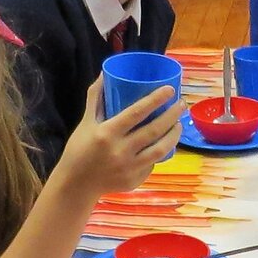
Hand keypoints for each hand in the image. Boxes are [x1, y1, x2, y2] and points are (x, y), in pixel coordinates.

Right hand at [58, 80, 184, 197]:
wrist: (76, 185)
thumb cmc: (79, 150)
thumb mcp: (85, 122)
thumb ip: (96, 98)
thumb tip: (106, 73)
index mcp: (107, 133)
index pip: (136, 113)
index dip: (155, 100)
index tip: (170, 90)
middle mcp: (120, 151)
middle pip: (154, 130)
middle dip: (172, 115)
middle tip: (181, 104)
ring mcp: (129, 168)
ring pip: (161, 149)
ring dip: (174, 135)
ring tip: (179, 123)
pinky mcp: (135, 180)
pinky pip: (153, 163)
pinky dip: (160, 151)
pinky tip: (165, 142)